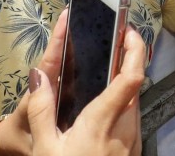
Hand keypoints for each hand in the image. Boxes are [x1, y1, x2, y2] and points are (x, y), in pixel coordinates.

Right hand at [0, 11, 146, 155]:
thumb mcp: (44, 148)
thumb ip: (41, 109)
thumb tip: (38, 75)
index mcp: (103, 122)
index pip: (131, 77)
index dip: (134, 49)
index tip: (127, 30)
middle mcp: (125, 129)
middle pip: (136, 85)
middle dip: (128, 60)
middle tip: (115, 41)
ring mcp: (131, 141)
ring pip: (134, 102)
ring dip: (124, 84)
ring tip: (106, 69)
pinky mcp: (132, 150)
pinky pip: (131, 119)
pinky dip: (122, 105)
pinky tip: (104, 105)